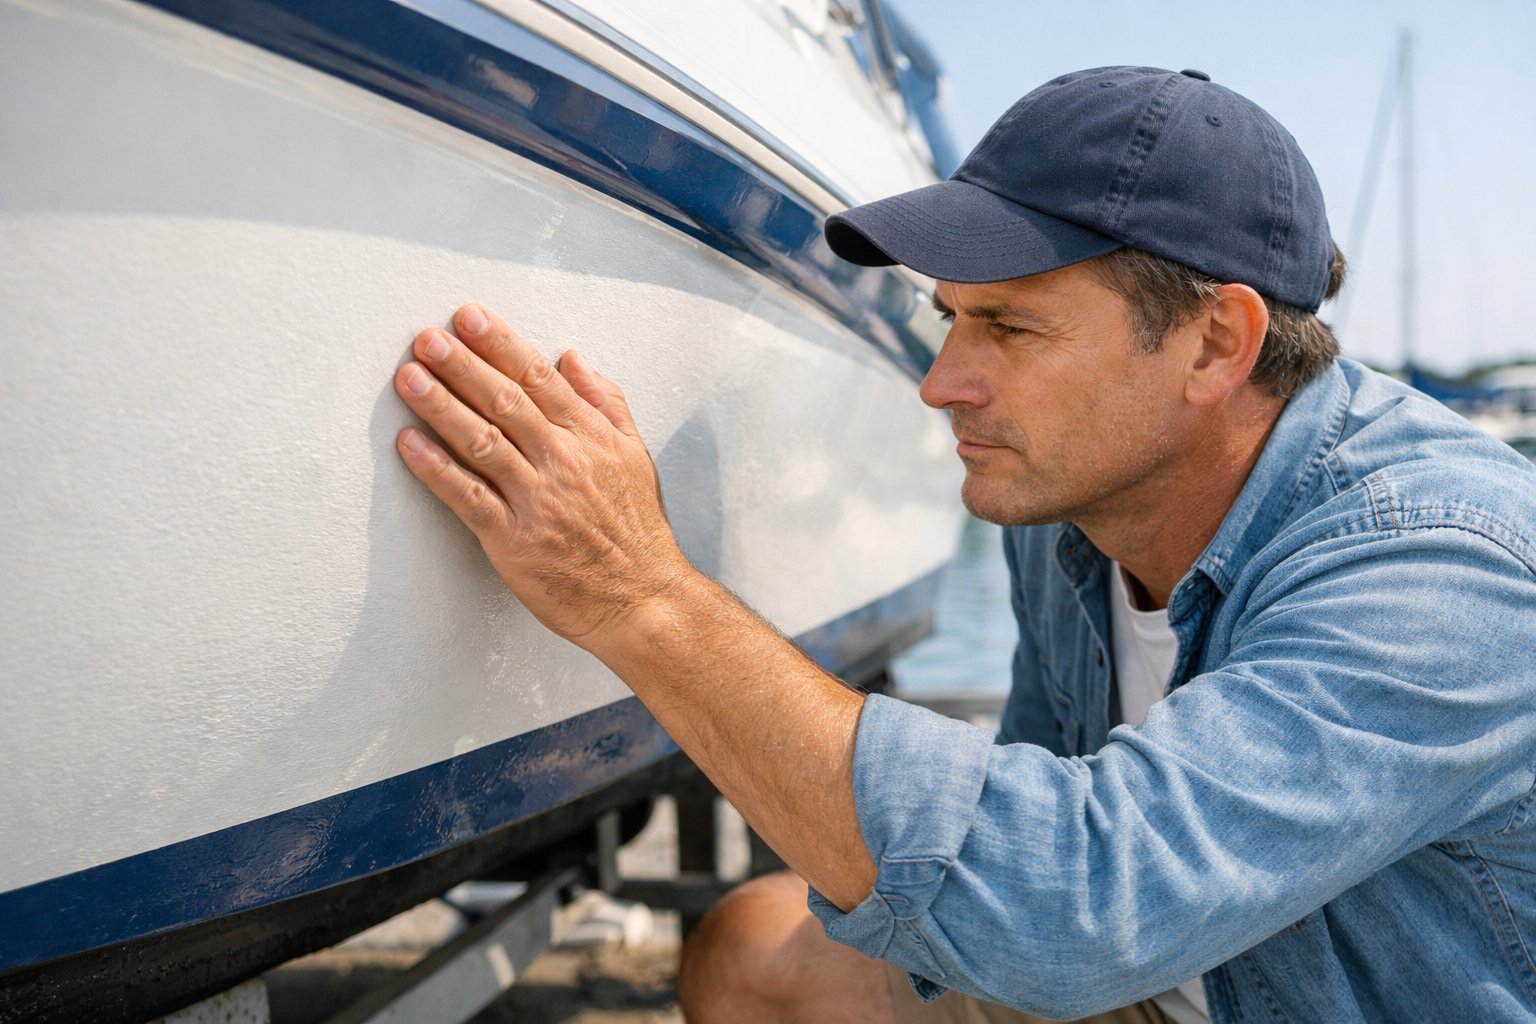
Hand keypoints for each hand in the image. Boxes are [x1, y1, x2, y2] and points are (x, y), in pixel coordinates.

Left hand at [393, 304, 692, 648]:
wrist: (643, 600)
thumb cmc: (638, 532)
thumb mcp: (634, 456)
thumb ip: (605, 403)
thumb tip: (573, 357)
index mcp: (592, 437)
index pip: (539, 377)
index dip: (499, 343)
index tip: (468, 317)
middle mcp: (564, 461)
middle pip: (505, 400)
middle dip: (461, 364)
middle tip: (425, 337)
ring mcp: (538, 500)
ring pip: (482, 441)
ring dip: (441, 406)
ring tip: (408, 377)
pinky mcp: (514, 540)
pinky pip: (468, 497)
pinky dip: (436, 469)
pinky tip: (409, 443)